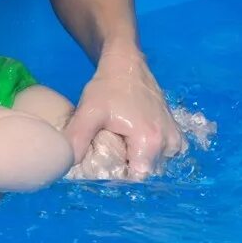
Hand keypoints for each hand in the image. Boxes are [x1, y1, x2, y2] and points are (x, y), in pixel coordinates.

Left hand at [65, 50, 185, 179]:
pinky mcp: (174, 131)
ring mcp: (175, 137)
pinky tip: (131, 138)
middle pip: (145, 171)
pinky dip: (147, 150)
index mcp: (150, 141)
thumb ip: (77, 139)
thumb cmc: (108, 87)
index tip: (104, 163)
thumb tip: (66, 164)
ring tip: (119, 140)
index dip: (118, 176)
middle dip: (126, 166)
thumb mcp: (88, 112)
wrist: (126, 64)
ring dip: (136, 158)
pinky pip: (162, 153)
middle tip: (109, 148)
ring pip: (153, 163)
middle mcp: (169, 142)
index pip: (136, 178)